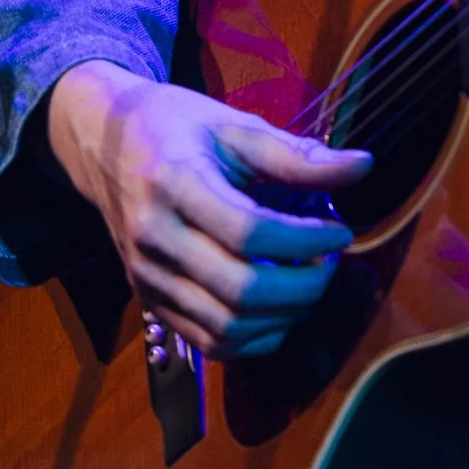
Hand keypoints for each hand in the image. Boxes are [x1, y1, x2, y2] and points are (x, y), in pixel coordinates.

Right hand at [46, 59, 370, 358]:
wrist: (104, 144)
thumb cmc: (177, 127)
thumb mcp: (236, 127)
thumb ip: (297, 155)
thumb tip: (364, 167)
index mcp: (175, 184)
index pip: (249, 232)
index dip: (306, 240)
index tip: (340, 230)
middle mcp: (154, 239)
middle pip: (239, 290)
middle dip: (303, 286)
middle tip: (330, 261)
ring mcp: (147, 277)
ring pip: (225, 327)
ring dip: (284, 315)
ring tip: (310, 280)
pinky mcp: (148, 300)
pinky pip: (207, 342)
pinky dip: (254, 337)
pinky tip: (281, 307)